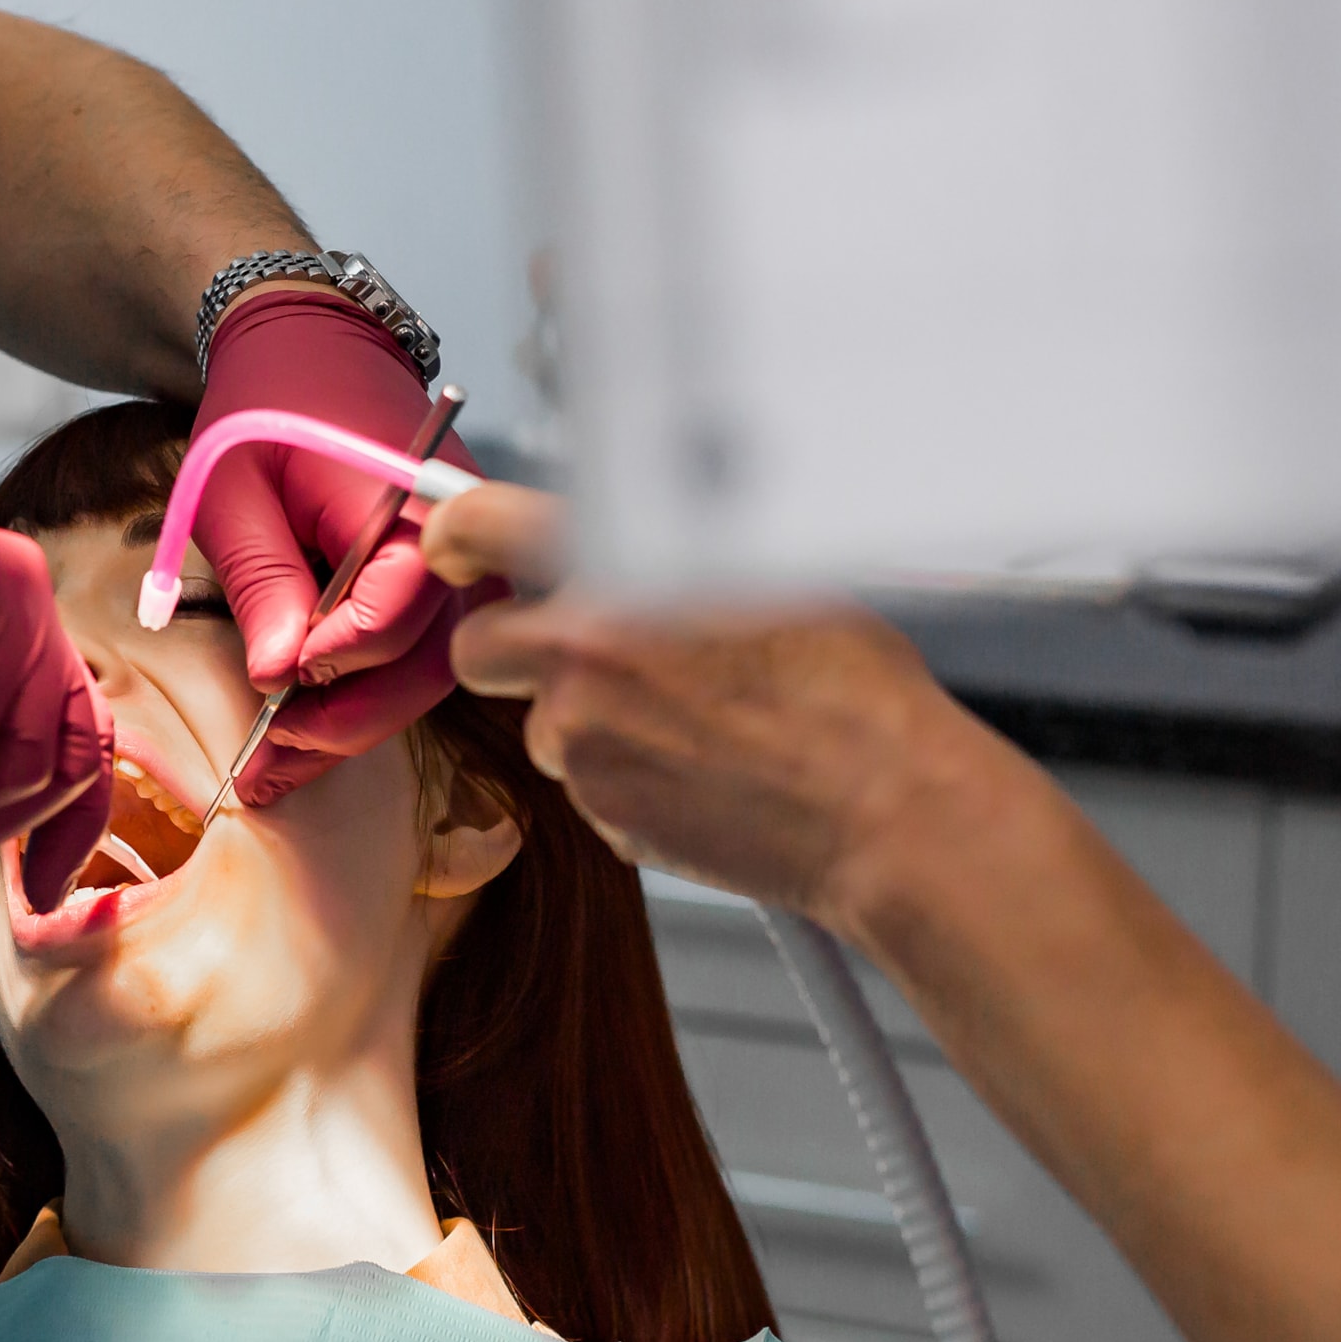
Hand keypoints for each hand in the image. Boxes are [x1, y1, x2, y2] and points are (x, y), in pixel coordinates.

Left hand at [190, 287, 467, 803]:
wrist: (306, 343)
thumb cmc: (264, 405)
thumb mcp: (235, 491)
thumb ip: (265, 582)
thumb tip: (282, 676)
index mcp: (412, 497)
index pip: (398, 609)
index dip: (337, 660)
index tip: (277, 686)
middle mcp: (457, 534)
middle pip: (426, 660)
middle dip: (345, 720)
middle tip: (265, 765)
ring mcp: (461, 556)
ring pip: (426, 671)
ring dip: (352, 725)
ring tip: (272, 770)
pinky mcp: (444, 576)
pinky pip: (415, 652)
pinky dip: (362, 696)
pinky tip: (304, 735)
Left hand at [424, 484, 996, 935]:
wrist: (885, 807)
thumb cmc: (851, 687)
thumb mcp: (764, 570)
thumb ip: (664, 552)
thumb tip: (617, 536)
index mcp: (617, 574)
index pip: (478, 527)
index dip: (455, 536)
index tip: (457, 548)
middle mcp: (580, 659)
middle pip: (479, 648)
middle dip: (513, 649)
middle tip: (582, 650)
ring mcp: (584, 746)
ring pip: (543, 724)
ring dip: (586, 719)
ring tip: (692, 720)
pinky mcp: (603, 814)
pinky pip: (588, 781)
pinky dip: (625, 774)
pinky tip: (701, 768)